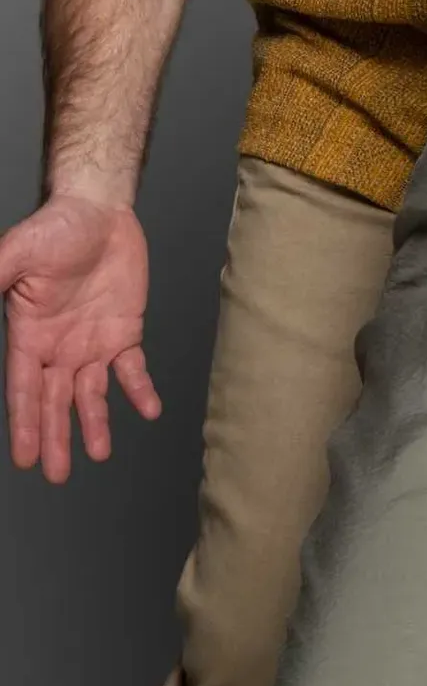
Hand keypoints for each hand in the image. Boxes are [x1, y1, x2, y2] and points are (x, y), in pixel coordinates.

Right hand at [0, 196, 160, 482]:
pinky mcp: (124, 331)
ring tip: (99, 454)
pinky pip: (132, 367)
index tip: (24, 459)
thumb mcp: (17, 252)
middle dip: (55, 437)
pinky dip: (139, 389)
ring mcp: (91, 342)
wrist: (99, 210)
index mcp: (29, 335)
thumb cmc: (55, 228)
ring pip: (92, 393)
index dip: (25, 423)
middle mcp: (58, 347)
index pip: (25, 388)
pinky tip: (149, 409)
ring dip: (95, 423)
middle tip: (57, 474)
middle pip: (55, 401)